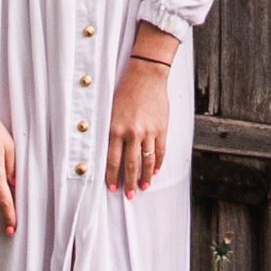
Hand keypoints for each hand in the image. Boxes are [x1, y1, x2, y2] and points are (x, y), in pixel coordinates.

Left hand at [107, 54, 171, 200]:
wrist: (146, 75)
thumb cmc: (126, 91)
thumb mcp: (112, 111)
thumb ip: (112, 132)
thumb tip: (109, 153)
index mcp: (116, 129)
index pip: (113, 160)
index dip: (112, 176)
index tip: (112, 187)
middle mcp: (132, 133)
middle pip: (131, 165)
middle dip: (130, 183)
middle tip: (130, 195)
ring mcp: (148, 131)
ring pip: (147, 161)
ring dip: (146, 177)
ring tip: (144, 187)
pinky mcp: (161, 128)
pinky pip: (160, 151)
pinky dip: (158, 163)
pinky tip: (156, 171)